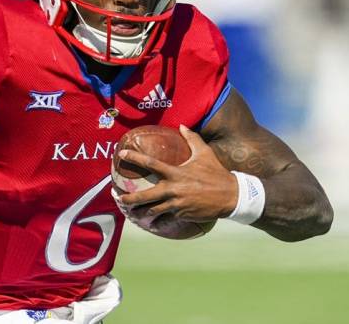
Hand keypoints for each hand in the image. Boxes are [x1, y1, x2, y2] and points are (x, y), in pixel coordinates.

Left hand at [116, 125, 238, 221]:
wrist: (231, 196)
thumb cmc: (216, 173)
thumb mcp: (205, 153)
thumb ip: (192, 139)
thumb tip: (183, 125)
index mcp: (175, 172)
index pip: (150, 163)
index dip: (135, 158)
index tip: (122, 154)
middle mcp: (173, 189)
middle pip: (145, 196)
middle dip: (129, 199)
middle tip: (117, 198)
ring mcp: (177, 204)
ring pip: (153, 210)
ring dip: (140, 212)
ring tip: (130, 213)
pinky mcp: (182, 214)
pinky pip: (166, 218)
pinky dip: (158, 221)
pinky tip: (151, 224)